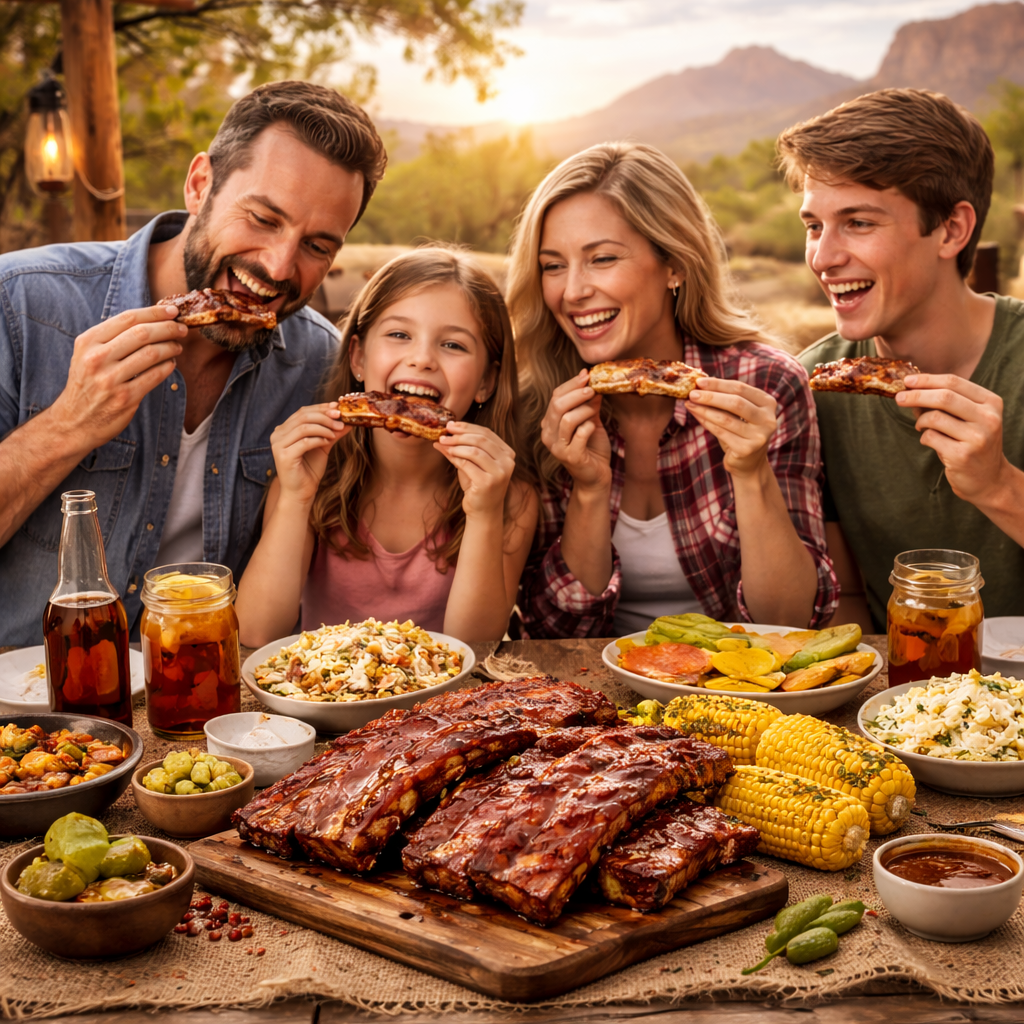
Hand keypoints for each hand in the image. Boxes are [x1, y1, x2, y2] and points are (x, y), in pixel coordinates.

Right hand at [49, 305, 185, 449]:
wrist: (74, 420)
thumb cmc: (87, 383)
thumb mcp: (87, 355)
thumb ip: (112, 338)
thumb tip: (150, 320)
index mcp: (88, 342)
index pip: (127, 319)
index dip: (154, 312)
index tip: (172, 311)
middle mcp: (97, 358)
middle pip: (142, 333)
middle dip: (167, 328)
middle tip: (182, 329)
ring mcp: (110, 379)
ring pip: (151, 354)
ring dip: (171, 347)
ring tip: (177, 347)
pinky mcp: (125, 398)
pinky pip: (154, 376)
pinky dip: (167, 367)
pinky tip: (171, 363)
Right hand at [270, 403, 349, 505]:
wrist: (301, 492)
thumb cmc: (309, 469)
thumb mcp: (323, 446)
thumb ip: (332, 433)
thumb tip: (348, 422)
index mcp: (284, 429)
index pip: (303, 411)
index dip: (321, 408)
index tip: (337, 408)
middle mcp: (278, 434)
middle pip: (303, 416)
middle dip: (324, 416)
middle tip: (340, 419)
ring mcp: (278, 445)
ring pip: (304, 427)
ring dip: (324, 427)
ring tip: (336, 432)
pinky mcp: (284, 456)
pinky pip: (304, 442)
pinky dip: (319, 439)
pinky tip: (328, 441)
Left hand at [436, 422, 515, 516]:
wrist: (483, 511)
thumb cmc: (477, 486)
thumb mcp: (470, 464)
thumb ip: (459, 450)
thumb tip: (441, 438)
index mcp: (507, 453)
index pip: (487, 433)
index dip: (467, 427)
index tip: (451, 425)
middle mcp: (507, 462)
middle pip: (481, 439)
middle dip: (460, 435)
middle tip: (444, 434)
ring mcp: (500, 473)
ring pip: (475, 451)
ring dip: (456, 445)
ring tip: (443, 444)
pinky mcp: (488, 482)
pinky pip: (468, 464)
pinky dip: (456, 457)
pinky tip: (448, 455)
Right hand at [539, 370, 611, 491]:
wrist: (596, 476)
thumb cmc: (592, 448)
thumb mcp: (591, 421)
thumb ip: (589, 404)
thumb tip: (592, 382)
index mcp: (550, 424)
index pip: (555, 397)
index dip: (570, 384)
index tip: (586, 375)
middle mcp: (549, 435)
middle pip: (557, 406)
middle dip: (576, 393)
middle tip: (592, 389)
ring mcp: (557, 447)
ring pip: (567, 419)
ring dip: (585, 410)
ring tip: (595, 411)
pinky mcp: (570, 457)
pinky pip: (579, 434)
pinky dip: (589, 427)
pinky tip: (593, 428)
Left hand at [686, 377, 777, 475]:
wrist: (748, 464)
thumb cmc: (740, 432)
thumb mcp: (738, 413)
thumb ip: (725, 398)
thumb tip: (701, 384)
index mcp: (768, 403)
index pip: (741, 388)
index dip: (718, 384)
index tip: (698, 382)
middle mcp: (768, 419)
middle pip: (735, 402)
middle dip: (711, 396)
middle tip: (691, 393)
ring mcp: (759, 436)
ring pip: (726, 418)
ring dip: (704, 409)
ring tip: (689, 404)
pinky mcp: (747, 449)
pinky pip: (721, 432)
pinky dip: (706, 422)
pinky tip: (696, 416)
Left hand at [897, 374, 1011, 504]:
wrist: (988, 479)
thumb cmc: (972, 443)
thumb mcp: (969, 418)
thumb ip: (946, 403)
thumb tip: (912, 389)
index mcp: (991, 403)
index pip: (954, 382)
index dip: (927, 380)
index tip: (907, 381)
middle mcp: (988, 418)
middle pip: (944, 397)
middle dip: (916, 395)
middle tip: (898, 398)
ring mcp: (977, 437)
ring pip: (934, 417)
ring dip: (921, 421)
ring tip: (921, 426)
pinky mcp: (962, 455)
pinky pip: (930, 437)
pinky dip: (924, 437)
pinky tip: (931, 442)